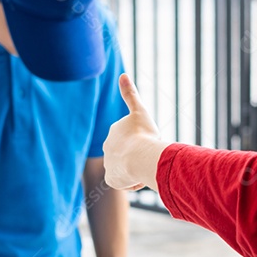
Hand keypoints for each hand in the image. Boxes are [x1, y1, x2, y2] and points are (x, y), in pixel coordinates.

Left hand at [103, 74, 167, 190]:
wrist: (139, 157)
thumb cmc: (143, 134)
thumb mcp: (139, 110)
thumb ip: (130, 94)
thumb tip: (122, 74)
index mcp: (113, 132)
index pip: (130, 138)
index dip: (143, 140)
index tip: (149, 141)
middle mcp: (107, 147)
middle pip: (128, 153)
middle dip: (139, 155)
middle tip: (148, 153)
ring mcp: (108, 164)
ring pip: (127, 168)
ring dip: (137, 169)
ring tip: (145, 166)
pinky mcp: (111, 179)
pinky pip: (125, 181)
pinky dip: (134, 181)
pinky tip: (139, 176)